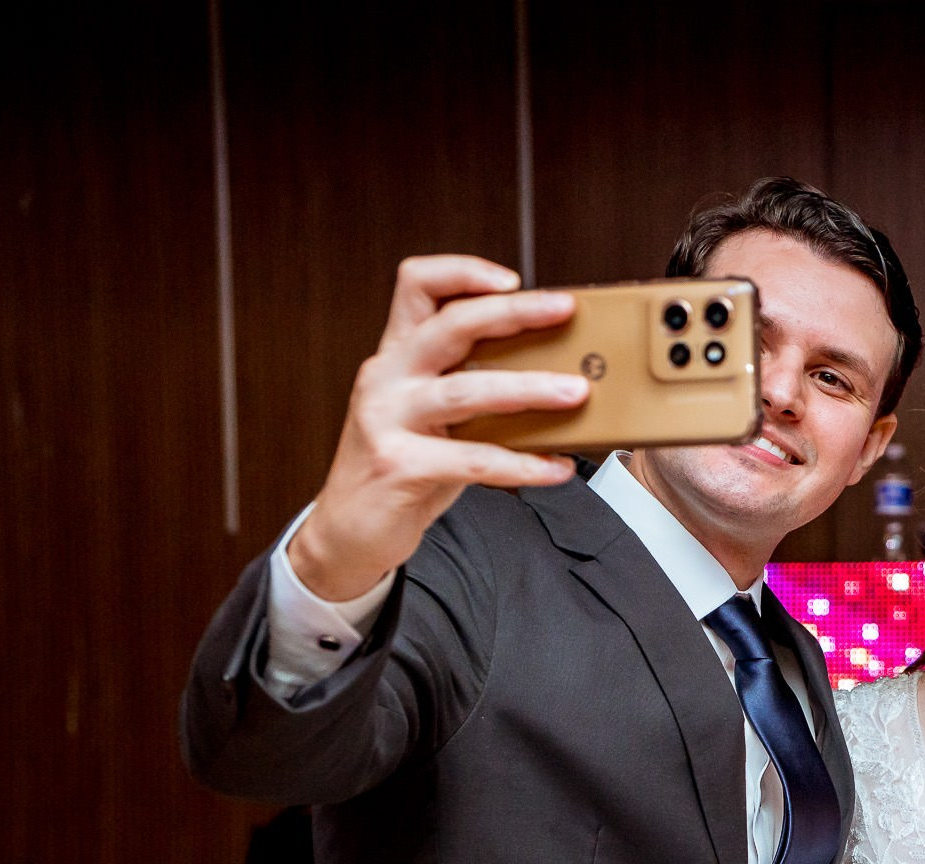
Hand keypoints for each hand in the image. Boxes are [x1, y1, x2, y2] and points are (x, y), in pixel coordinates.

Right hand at [289, 255, 587, 601]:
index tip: (513, 279)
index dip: (463, 271)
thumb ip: (473, 388)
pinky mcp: (400, 466)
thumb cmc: (403, 466)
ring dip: (529, 389)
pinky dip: (523, 464)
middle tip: (565, 310)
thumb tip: (555, 378)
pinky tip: (556, 468)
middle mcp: (387, 377)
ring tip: (576, 393)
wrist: (347, 531)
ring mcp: (388, 420)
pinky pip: (474, 459)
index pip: (417, 286)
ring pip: (466, 390)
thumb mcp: (433, 416)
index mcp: (396, 356)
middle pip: (450, 325)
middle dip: (513, 312)